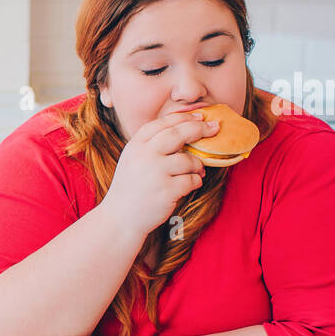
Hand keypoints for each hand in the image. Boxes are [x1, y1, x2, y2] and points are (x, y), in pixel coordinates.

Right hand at [100, 110, 215, 236]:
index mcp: (135, 146)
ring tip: (197, 170)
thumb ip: (151, 144)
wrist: (120, 217)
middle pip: (178, 134)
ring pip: (188, 160)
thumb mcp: (133, 159)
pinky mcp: (166, 191)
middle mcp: (144, 156)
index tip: (200, 117)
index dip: (183, 118)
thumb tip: (185, 127)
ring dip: (197, 165)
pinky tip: (192, 184)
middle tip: (214, 128)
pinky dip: (196, 181)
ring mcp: (155, 173)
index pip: (162, 123)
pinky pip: (191, 180)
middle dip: (199, 129)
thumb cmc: (131, 187)